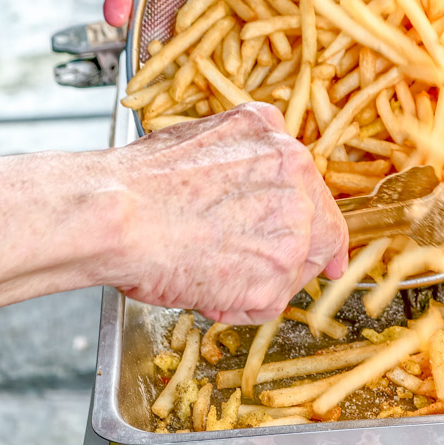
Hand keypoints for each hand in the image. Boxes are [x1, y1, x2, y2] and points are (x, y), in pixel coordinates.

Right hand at [109, 103, 348, 322]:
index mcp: (277, 140)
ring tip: (207, 271)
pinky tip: (205, 288)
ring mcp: (292, 226)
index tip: (327, 250)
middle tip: (255, 271)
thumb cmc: (140, 182)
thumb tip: (250, 184)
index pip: (315, 189)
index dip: (318, 223)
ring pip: (292, 269)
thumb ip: (245, 158)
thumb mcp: (204, 138)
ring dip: (257, 281)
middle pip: (318, 230)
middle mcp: (296, 176)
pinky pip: (267, 302)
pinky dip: (239, 306)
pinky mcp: (276, 273)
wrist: (116, 213)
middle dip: (291, 256)